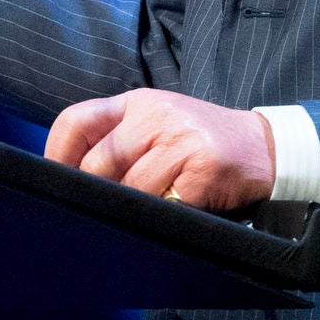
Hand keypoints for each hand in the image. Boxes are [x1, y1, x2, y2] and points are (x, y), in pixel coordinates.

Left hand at [47, 89, 276, 212]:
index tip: (54, 181)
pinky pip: (164, 205)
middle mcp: (156, 116)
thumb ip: (119, 140)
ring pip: (130, 189)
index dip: (56, 154)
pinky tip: (176, 210)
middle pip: (98, 163)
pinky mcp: (201, 170)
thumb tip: (71, 176)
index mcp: (137, 103)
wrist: (266, 149)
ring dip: (134, 208)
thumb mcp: (159, 124)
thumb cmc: (201, 141)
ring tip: (149, 208)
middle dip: (96, 193)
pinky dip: (164, 216)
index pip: (77, 121)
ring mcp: (180, 141)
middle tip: (104, 209)